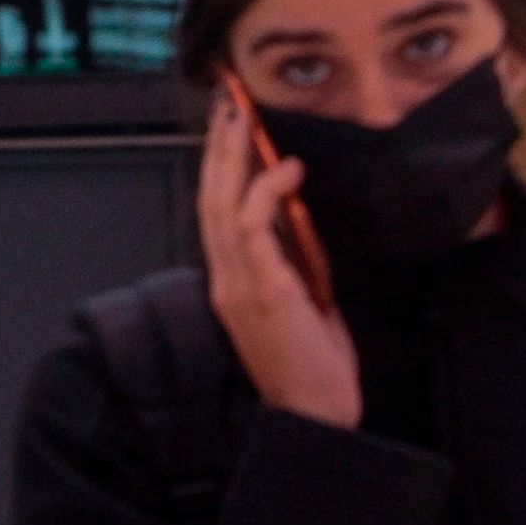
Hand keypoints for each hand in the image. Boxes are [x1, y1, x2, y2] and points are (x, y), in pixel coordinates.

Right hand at [200, 87, 358, 427]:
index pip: (214, 216)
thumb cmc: (313, 366)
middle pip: (209, 200)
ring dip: (232, 158)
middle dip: (217, 150)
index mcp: (230, 285)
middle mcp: (225, 281)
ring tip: (245, 120)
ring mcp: (239, 286)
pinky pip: (253, 227)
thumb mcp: (300, 302)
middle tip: (227, 107)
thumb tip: (298, 216)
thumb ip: (291, 263)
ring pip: (221, 206)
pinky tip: (286, 169)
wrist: (317, 416)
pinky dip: (266, 191)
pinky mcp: (263, 291)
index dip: (217, 172)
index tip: (228, 134)